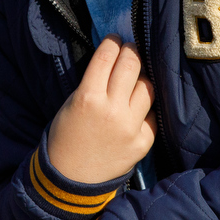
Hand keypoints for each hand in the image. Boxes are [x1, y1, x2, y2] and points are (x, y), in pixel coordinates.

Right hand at [47, 35, 156, 183]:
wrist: (71, 179)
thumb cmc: (67, 137)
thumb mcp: (71, 103)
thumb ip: (92, 82)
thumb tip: (114, 59)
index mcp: (88, 98)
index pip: (107, 57)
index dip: (113, 42)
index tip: (115, 39)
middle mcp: (112, 110)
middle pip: (132, 65)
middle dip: (131, 51)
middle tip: (129, 50)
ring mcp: (131, 127)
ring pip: (148, 86)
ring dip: (141, 78)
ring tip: (134, 78)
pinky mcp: (143, 141)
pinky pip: (152, 113)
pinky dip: (145, 108)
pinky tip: (136, 108)